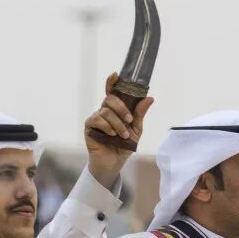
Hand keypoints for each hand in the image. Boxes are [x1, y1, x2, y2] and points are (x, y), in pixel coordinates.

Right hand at [85, 72, 153, 188]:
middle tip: (129, 120)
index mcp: (116, 109)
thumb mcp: (136, 129)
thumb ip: (140, 114)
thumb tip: (149, 98)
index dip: (112, 82)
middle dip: (122, 108)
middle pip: (110, 99)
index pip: (113, 91)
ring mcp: (96, 118)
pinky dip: (107, 126)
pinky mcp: (89, 127)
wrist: (114, 163)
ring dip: (117, 123)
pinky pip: (97, 119)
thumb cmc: (124, 146)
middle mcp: (104, 111)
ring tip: (123, 135)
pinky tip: (111, 134)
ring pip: (106, 111)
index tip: (115, 74)